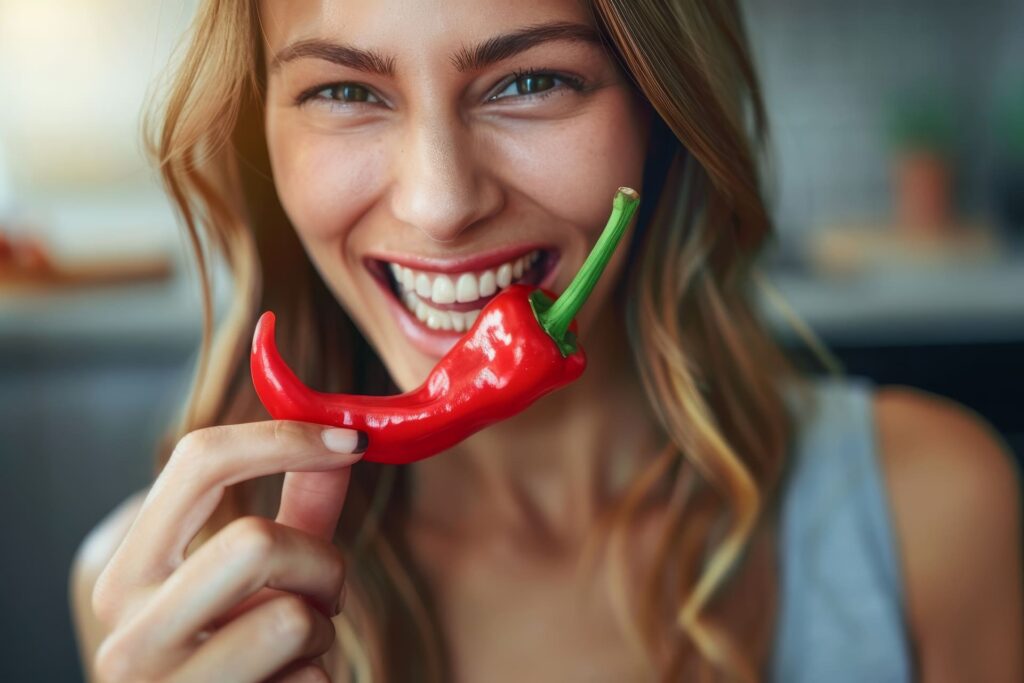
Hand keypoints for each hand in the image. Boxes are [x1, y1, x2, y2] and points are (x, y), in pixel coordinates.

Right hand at [90, 421, 366, 681]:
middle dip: (318, 562)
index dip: (286, 437)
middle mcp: (129, 635)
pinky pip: (310, 681)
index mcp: (128, 576)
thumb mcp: (259, 578)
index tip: (351, 441)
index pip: (198, 461)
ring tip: (296, 651)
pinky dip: (319, 679)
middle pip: (256, 541)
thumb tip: (344, 436)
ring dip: (322, 631)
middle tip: (322, 593)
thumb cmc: (238, 656)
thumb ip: (298, 510)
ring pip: (292, 618)